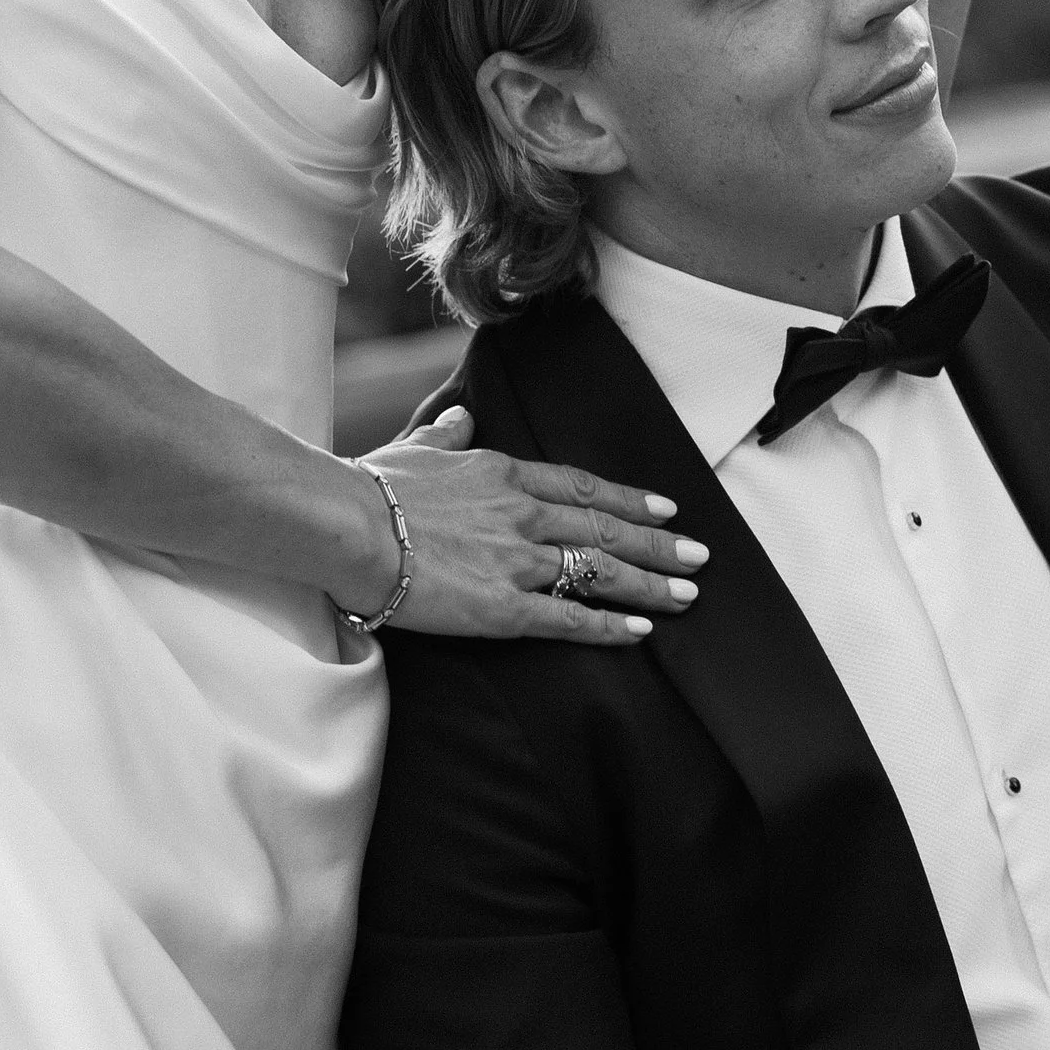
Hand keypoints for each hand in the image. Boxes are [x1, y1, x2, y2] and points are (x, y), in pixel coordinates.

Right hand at [341, 406, 705, 644]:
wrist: (350, 526)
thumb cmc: (371, 488)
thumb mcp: (414, 449)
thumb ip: (446, 436)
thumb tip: (461, 417)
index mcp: (504, 475)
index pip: (581, 487)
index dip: (628, 500)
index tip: (664, 509)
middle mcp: (523, 515)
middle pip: (606, 530)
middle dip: (657, 545)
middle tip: (699, 556)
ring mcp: (519, 561)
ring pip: (601, 571)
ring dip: (649, 585)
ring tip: (686, 596)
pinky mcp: (505, 607)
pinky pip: (570, 618)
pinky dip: (609, 626)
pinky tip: (640, 632)